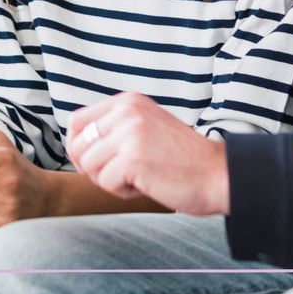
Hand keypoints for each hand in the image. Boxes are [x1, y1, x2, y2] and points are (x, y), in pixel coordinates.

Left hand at [68, 92, 229, 215]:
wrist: (218, 175)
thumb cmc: (181, 160)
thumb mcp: (144, 128)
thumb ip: (114, 129)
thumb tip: (75, 144)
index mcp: (128, 101)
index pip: (78, 121)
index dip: (79, 148)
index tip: (96, 163)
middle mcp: (127, 111)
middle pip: (78, 146)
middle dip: (93, 168)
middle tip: (122, 175)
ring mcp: (129, 132)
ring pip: (89, 166)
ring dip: (109, 180)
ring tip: (138, 178)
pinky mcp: (133, 158)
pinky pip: (106, 182)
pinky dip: (123, 192)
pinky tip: (147, 185)